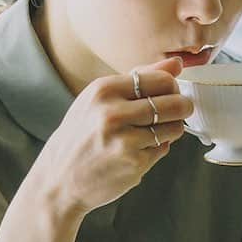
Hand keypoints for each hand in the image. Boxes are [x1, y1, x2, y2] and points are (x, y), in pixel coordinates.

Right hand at [32, 56, 193, 218]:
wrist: (59, 178)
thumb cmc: (80, 135)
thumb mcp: (98, 99)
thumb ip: (138, 78)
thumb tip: (176, 63)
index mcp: (104, 90)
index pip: (161, 79)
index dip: (172, 86)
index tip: (169, 92)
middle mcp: (113, 114)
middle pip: (174, 103)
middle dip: (182, 106)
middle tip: (176, 110)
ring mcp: (125, 141)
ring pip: (175, 128)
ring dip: (172, 128)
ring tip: (155, 130)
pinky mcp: (135, 164)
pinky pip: (164, 149)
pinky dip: (159, 147)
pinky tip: (140, 148)